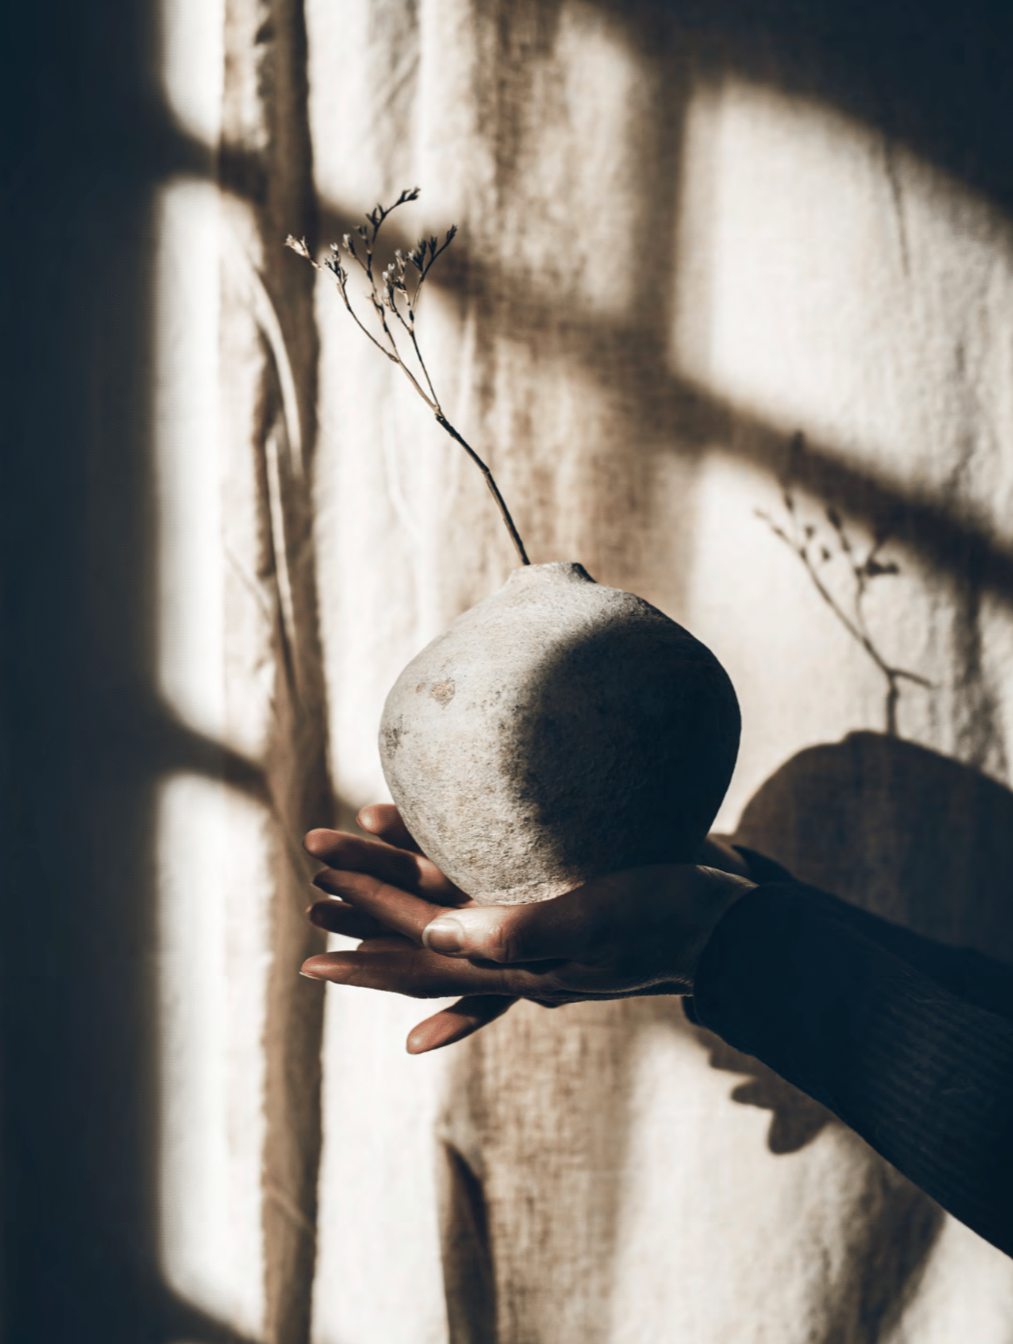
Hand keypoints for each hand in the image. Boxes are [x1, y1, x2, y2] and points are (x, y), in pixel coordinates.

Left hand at [301, 806, 754, 1054]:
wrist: (729, 919)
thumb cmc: (667, 916)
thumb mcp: (593, 924)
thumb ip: (515, 933)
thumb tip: (428, 935)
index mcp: (515, 960)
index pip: (422, 946)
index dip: (366, 927)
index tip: (313, 913)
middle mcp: (517, 946)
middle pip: (424, 933)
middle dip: (367, 910)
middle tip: (310, 894)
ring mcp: (537, 923)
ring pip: (449, 908)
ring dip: (398, 889)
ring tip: (353, 864)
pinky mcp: (557, 894)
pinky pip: (487, 887)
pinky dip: (451, 871)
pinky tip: (433, 849)